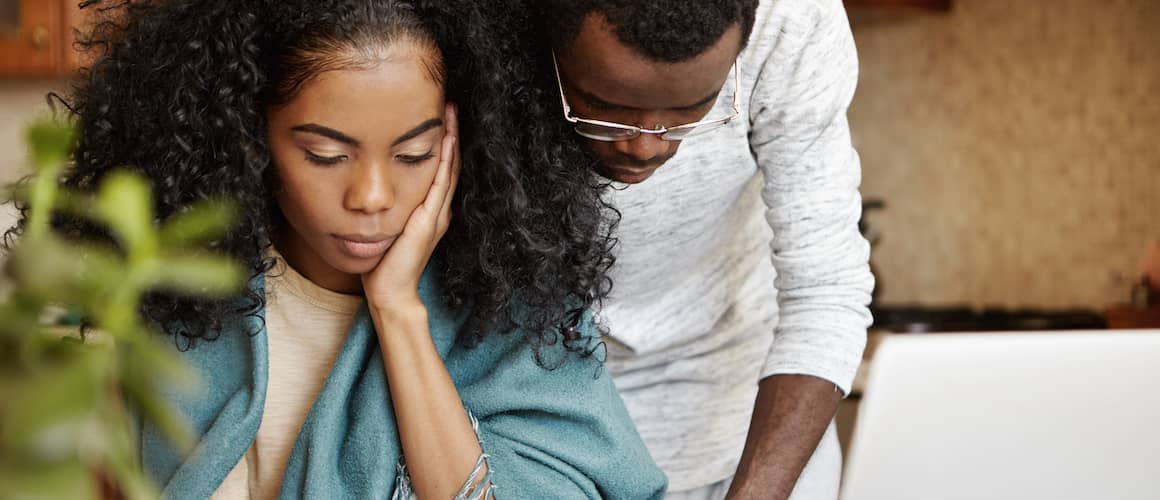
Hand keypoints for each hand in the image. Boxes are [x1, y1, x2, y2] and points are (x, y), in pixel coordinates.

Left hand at [362, 103, 459, 310]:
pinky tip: (446, 141)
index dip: (443, 143)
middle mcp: (439, 210)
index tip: (440, 117)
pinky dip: (445, 161)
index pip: (440, 170)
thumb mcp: (387, 228)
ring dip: (452, 140)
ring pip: (448, 170)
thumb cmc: (383, 265)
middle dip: (451, 134)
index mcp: (430, 211)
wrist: (390, 293)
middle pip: (449, 165)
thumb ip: (389, 210)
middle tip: (452, 105)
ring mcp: (436, 215)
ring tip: (452, 114)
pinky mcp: (428, 221)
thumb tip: (373, 190)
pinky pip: (440, 184)